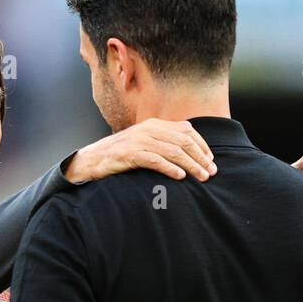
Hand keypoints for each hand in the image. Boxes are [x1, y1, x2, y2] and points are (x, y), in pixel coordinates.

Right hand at [66, 119, 215, 184]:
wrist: (90, 159)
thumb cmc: (119, 155)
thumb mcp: (143, 143)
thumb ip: (162, 142)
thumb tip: (186, 151)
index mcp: (154, 124)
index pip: (186, 130)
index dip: (202, 145)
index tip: (211, 160)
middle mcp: (149, 129)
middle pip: (183, 141)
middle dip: (200, 157)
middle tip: (211, 172)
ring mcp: (139, 140)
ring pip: (173, 151)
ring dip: (191, 165)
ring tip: (202, 177)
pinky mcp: (130, 154)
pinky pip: (155, 160)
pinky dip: (170, 168)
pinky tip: (180, 177)